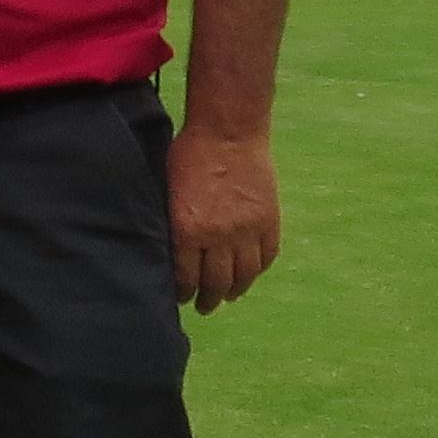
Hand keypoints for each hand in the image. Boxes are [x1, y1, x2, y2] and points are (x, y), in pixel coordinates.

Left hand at [165, 126, 279, 311]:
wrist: (228, 130)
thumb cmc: (189, 154)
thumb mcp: (168, 191)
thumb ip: (173, 224)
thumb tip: (169, 252)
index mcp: (189, 230)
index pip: (186, 277)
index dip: (183, 292)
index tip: (181, 298)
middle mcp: (220, 236)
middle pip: (216, 283)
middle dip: (208, 299)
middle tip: (203, 307)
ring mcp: (248, 230)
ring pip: (244, 276)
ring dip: (234, 291)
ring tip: (227, 297)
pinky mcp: (269, 220)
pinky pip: (267, 257)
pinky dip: (258, 271)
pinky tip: (249, 275)